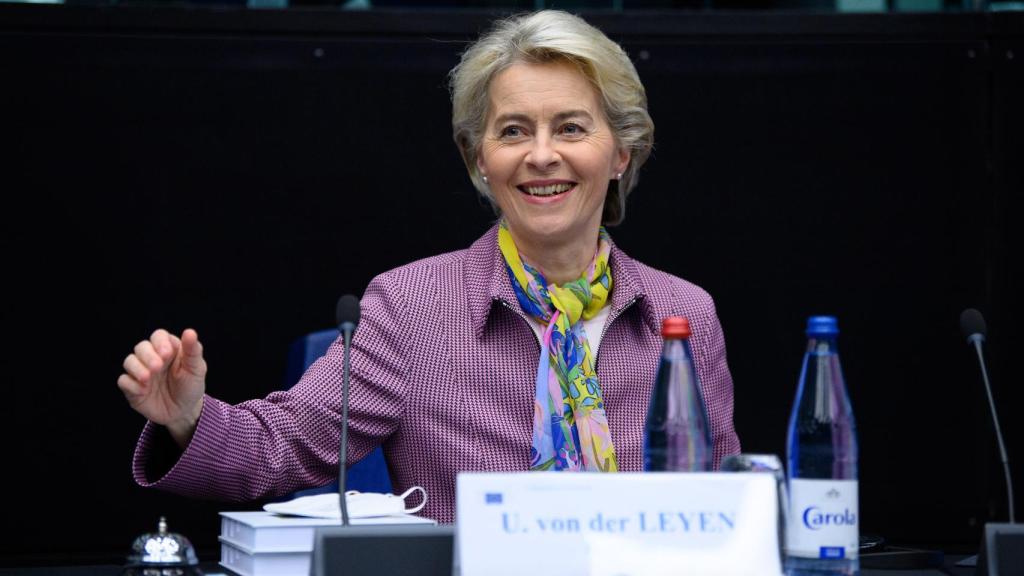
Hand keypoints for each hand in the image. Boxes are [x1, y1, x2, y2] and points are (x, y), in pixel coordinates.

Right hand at [118, 328, 207, 447]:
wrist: (183, 412)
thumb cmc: (190, 386)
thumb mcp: (196, 369)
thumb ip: (193, 351)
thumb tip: (190, 332)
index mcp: (169, 349)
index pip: (158, 336)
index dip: (160, 342)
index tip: (167, 353)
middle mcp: (152, 358)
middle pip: (141, 347)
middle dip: (148, 355)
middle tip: (157, 367)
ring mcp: (141, 372)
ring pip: (129, 361)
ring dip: (137, 368)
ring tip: (147, 378)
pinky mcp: (132, 388)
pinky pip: (123, 381)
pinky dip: (131, 384)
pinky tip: (143, 391)